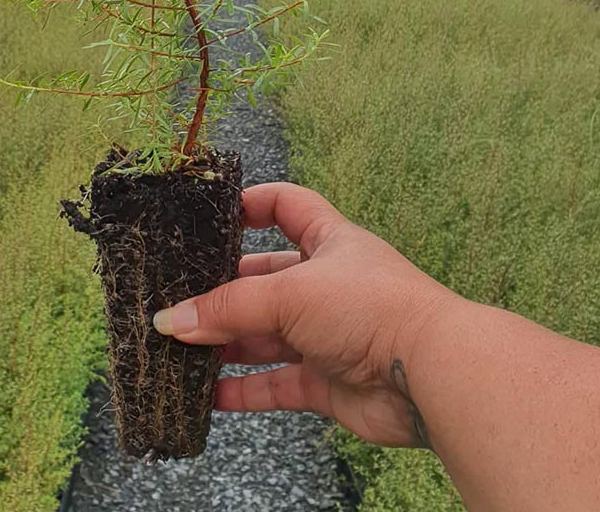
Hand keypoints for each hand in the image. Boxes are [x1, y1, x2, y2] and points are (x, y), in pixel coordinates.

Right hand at [153, 182, 458, 448]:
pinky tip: (205, 395)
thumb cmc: (372, 308)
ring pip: (264, 336)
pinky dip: (241, 390)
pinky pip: (274, 384)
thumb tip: (170, 320)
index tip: (211, 214)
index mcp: (329, 243)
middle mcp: (327, 286)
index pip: (286, 207)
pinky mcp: (326, 382)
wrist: (429, 376)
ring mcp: (326, 336)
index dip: (252, 205)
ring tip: (178, 347)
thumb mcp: (290, 293)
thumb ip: (228, 308)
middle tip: (177, 299)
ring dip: (224, 343)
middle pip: (263, 280)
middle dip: (222, 290)